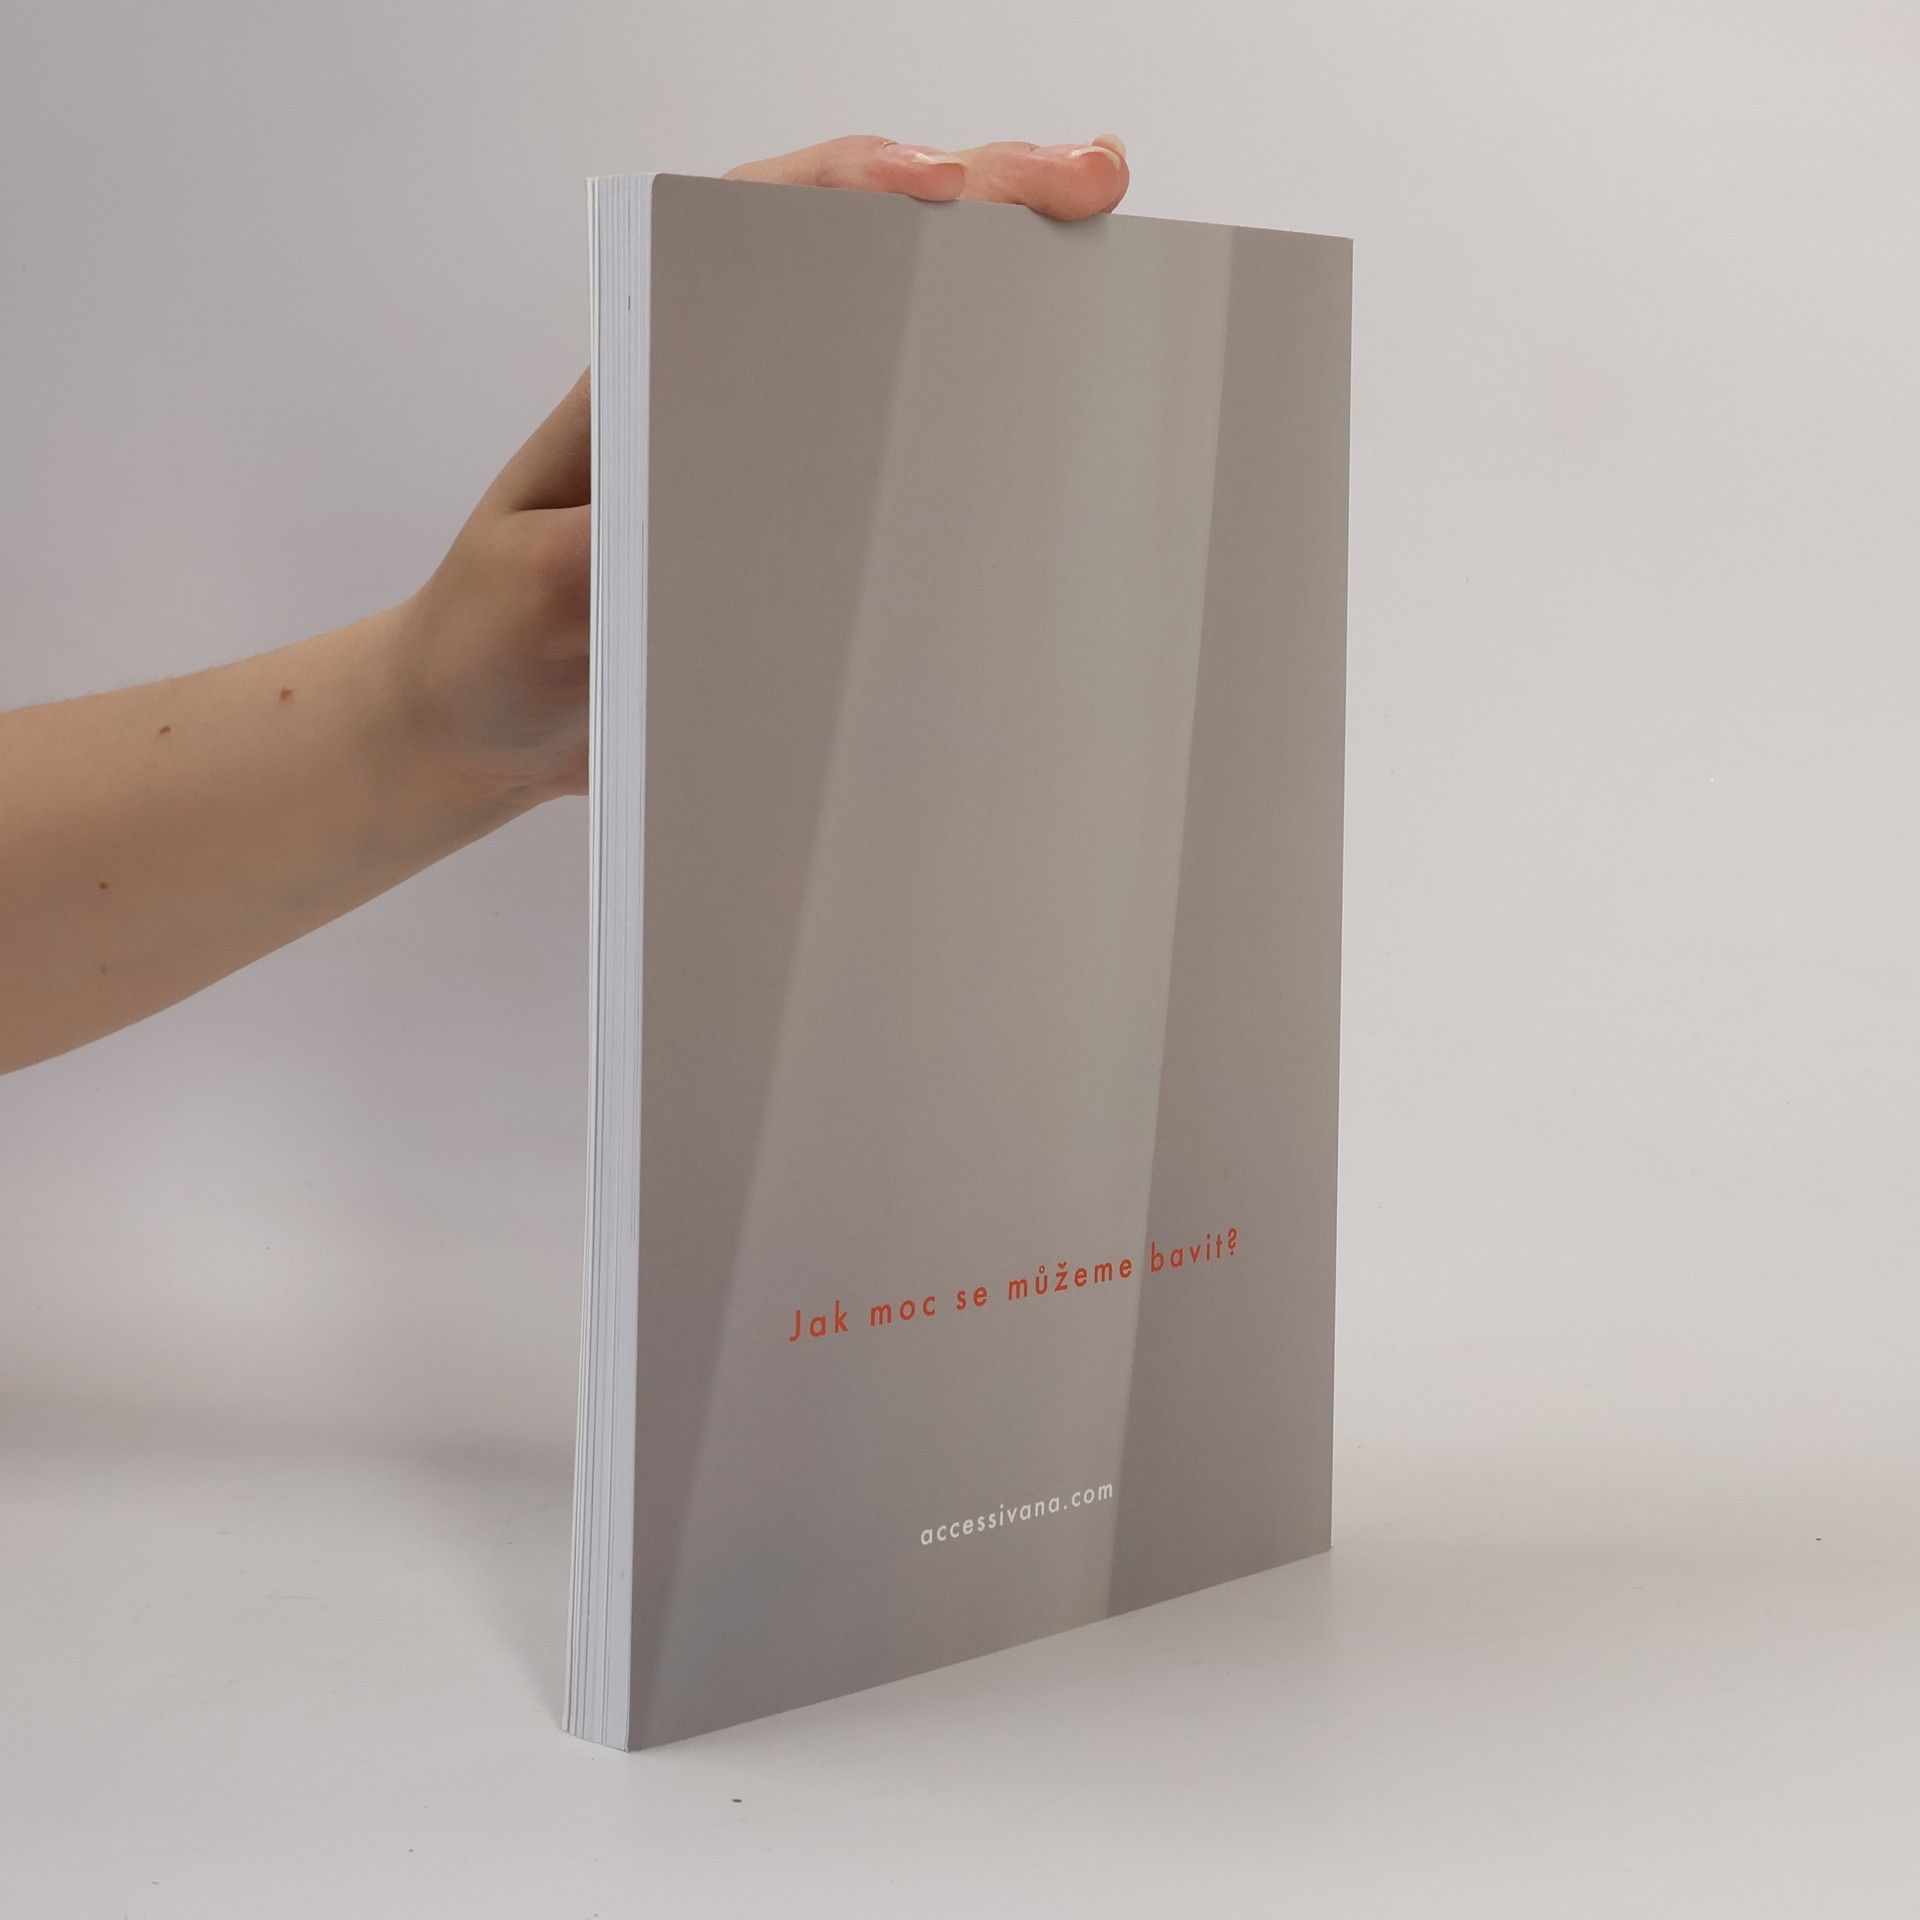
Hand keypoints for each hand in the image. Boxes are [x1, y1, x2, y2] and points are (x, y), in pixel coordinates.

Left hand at [392, 133, 1130, 809]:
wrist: (488, 728)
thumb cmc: (492, 641)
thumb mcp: (537, 589)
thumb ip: (613, 547)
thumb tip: (722, 522)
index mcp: (650, 368)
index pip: (761, 226)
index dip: (860, 185)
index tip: (944, 183)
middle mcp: (722, 392)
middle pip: (861, 261)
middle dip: (980, 206)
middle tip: (1086, 186)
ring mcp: (771, 465)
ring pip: (897, 350)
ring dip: (999, 299)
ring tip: (1102, 255)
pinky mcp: (802, 543)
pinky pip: (902, 473)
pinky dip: (979, 429)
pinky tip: (1050, 412)